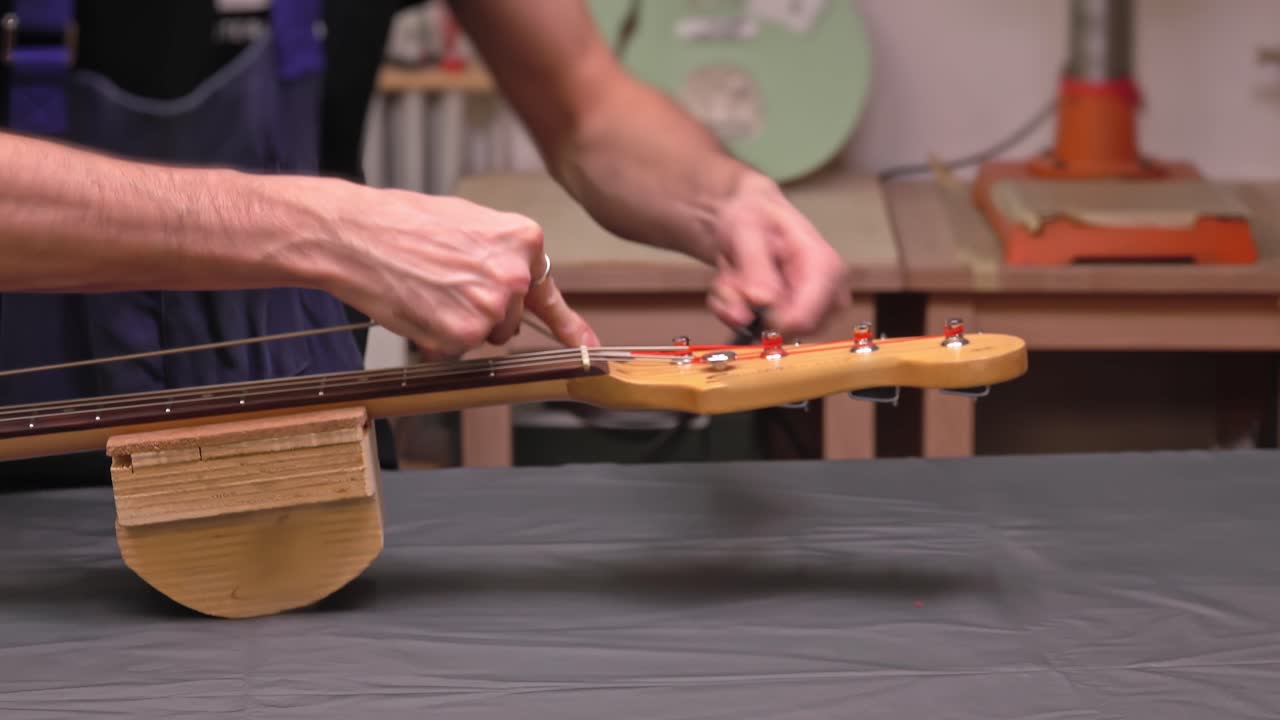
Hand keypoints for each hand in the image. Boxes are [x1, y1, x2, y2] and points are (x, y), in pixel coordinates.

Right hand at [306, 182, 599, 357]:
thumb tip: (525, 289)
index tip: (588, 347)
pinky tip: (417, 306)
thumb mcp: (469, 223)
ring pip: (485, 336)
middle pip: (511, 318)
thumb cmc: (403, 222)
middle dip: (481, 310)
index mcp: (523, 241)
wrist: (356, 233)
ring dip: (459, 325)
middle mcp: (516, 276)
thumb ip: (503, 254)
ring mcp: (491, 308)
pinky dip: (436, 338)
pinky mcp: (462, 335)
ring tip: (427, 289)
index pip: (546, 292)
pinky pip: (456, 350)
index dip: (565, 322)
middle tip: (443, 283)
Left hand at [705, 172, 849, 337]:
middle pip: (786, 330)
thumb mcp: (747, 230)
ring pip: (767, 332)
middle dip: (748, 309)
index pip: (806, 318)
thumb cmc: (755, 217)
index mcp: (824, 267)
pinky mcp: (792, 319)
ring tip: (733, 276)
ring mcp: (811, 309)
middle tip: (732, 280)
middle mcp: (825, 293)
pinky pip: (755, 332)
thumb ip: (755, 266)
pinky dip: (734, 311)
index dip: (769, 321)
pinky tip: (733, 285)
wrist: (749, 217)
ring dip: (737, 307)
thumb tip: (762, 302)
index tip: (746, 302)